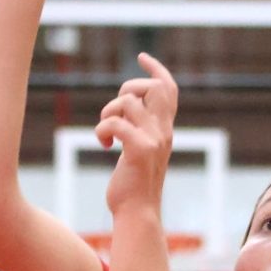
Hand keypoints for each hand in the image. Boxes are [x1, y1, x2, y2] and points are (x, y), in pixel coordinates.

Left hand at [95, 52, 178, 218]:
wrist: (138, 214)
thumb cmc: (133, 187)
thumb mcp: (142, 152)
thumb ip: (140, 131)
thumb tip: (126, 111)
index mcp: (165, 130)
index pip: (169, 89)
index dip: (156, 69)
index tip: (142, 56)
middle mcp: (163, 132)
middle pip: (153, 87)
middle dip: (128, 87)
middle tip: (115, 112)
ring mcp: (153, 140)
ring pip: (127, 101)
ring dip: (108, 113)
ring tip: (105, 132)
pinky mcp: (138, 150)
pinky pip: (114, 123)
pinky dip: (102, 130)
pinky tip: (104, 146)